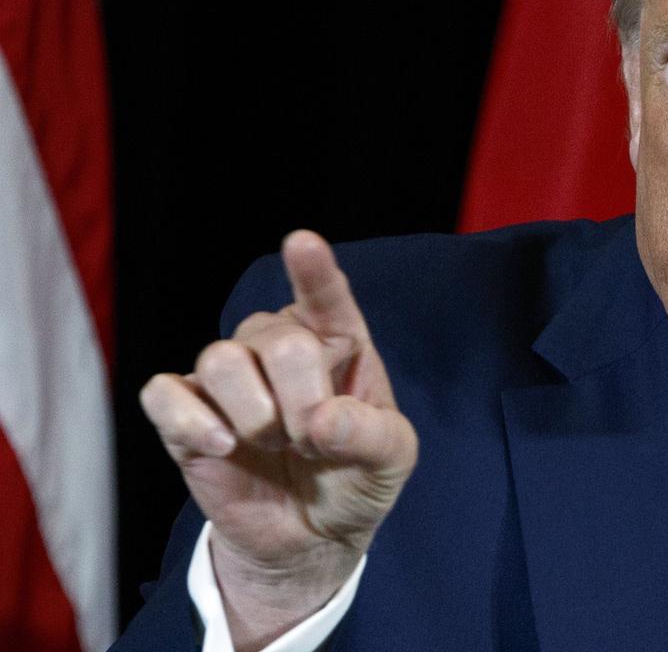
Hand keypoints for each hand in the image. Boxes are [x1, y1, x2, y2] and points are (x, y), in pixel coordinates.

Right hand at [140, 230, 417, 649]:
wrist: (312, 537)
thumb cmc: (356, 479)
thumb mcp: (391, 461)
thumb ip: (372, 436)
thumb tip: (324, 421)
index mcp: (337, 341)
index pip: (325, 297)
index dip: (313, 271)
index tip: (302, 244)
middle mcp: (279, 345)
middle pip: (276, 340)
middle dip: (300, 402)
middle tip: (311, 441)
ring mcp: (229, 377)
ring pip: (221, 360)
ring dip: (255, 416)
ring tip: (274, 446)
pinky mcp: (183, 412)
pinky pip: (163, 394)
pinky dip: (191, 421)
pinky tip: (220, 446)